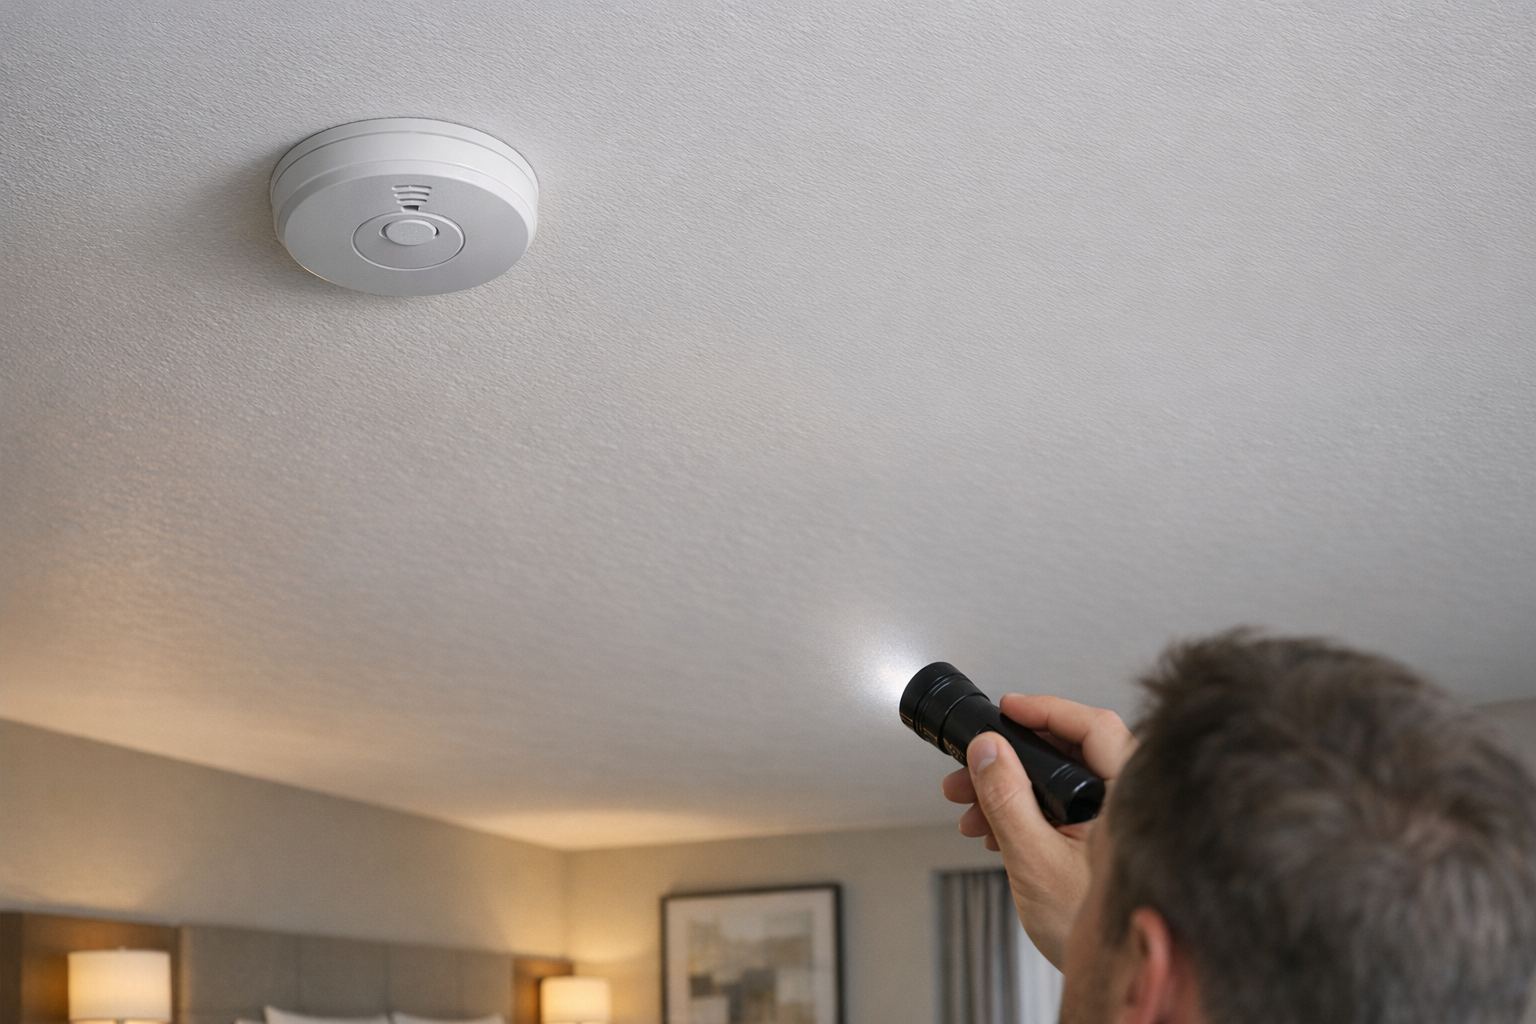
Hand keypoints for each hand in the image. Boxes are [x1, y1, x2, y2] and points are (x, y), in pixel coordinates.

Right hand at [941, 695, 1136, 967]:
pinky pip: (1064, 809)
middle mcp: (1128, 804)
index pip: (1093, 727)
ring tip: (971, 809)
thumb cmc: (1089, 929)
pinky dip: (1027, 813)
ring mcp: (1116, 824)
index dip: (1046, 710)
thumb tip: (987, 750)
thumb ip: (1007, 800)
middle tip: (972, 765)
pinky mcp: (1103, 842)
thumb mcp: (1034, 859)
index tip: (1008, 708)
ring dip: (1010, 790)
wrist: (1111, 980)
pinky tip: (995, 831)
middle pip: (1070, 753)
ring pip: (1061, 784)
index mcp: (1128, 798)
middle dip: (1012, 758)